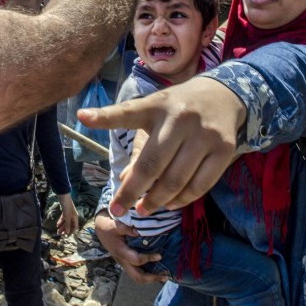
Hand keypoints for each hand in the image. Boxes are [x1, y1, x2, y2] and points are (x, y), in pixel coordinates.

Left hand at [55, 193, 79, 235]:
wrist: (63, 197)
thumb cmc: (67, 207)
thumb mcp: (67, 216)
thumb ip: (67, 225)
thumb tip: (67, 233)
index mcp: (75, 218)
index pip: (75, 227)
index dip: (71, 232)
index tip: (66, 236)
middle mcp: (73, 217)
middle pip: (70, 225)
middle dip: (65, 230)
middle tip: (60, 234)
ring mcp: (69, 214)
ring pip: (66, 222)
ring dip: (62, 227)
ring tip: (57, 231)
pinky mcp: (65, 212)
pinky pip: (63, 218)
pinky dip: (60, 222)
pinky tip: (57, 225)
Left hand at [77, 77, 244, 215]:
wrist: (222, 96)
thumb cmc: (177, 109)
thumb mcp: (153, 114)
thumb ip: (138, 144)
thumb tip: (124, 181)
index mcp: (155, 105)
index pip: (127, 111)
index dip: (103, 116)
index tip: (82, 116)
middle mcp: (180, 118)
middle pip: (152, 164)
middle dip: (132, 192)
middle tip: (119, 209)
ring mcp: (204, 134)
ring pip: (176, 180)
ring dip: (156, 201)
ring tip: (143, 209)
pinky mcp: (224, 149)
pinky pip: (200, 185)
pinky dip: (182, 200)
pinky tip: (170, 204)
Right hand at [94, 211, 165, 283]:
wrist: (102, 231)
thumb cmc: (109, 227)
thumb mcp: (116, 225)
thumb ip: (126, 228)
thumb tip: (139, 231)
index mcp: (121, 252)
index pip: (136, 260)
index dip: (148, 258)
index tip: (160, 255)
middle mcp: (123, 261)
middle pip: (137, 277)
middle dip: (152, 278)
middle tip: (165, 276)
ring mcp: (125, 264)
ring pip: (138, 277)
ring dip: (151, 278)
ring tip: (164, 276)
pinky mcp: (127, 263)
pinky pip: (138, 272)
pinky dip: (148, 273)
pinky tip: (157, 270)